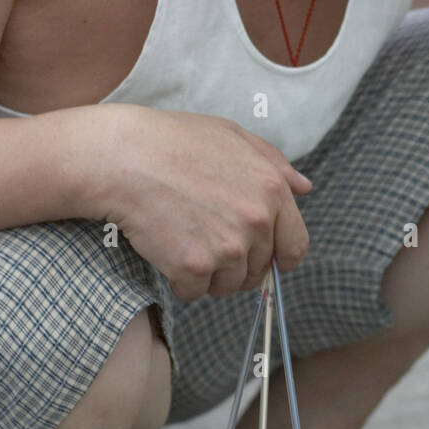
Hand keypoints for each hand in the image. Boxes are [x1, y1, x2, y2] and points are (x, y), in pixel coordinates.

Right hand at [92, 105, 313, 300]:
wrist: (124, 157)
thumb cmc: (174, 140)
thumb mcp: (233, 136)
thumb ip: (274, 163)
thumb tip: (305, 187)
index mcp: (273, 190)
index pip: (296, 245)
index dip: (281, 258)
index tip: (267, 261)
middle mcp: (257, 222)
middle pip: (259, 269)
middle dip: (239, 264)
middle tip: (208, 242)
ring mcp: (227, 247)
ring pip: (228, 285)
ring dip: (210, 274)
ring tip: (186, 240)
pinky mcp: (194, 267)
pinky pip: (195, 292)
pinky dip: (181, 280)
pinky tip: (166, 249)